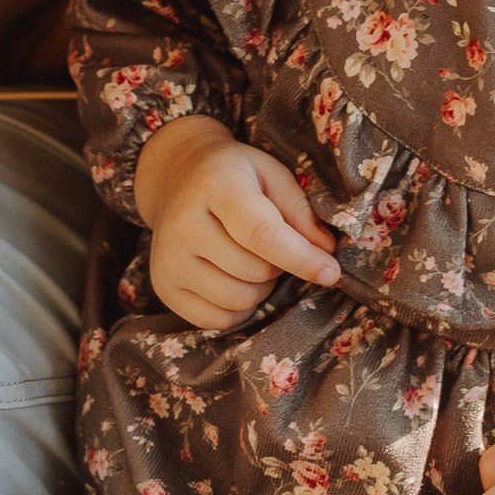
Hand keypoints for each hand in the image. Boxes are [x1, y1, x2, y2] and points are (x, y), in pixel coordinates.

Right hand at [133, 114, 340, 331]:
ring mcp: (169, 258)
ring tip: (250, 259)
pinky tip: (232, 278)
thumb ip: (301, 211)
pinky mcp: (163, 285)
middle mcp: (183, 223)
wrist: (177, 173)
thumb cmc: (234, 174)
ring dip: (258, 287)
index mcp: (215, 186)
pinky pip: (217, 320)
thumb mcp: (271, 174)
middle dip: (278, 266)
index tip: (331, 272)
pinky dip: (237, 308)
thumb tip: (326, 253)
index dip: (301, 258)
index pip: (262, 234)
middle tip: (271, 245)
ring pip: (238, 300)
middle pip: (254, 271)